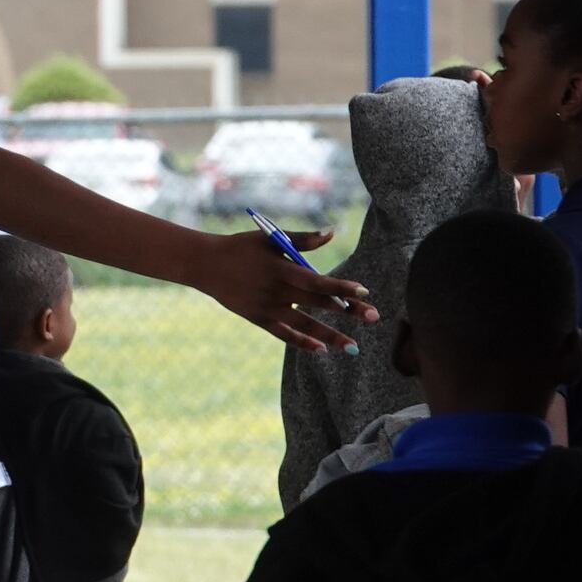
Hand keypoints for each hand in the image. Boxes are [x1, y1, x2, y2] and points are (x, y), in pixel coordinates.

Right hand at [197, 228, 374, 352]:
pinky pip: (284, 334)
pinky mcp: (258, 318)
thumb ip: (303, 239)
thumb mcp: (271, 238)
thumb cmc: (242, 247)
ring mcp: (267, 308)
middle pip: (319, 303)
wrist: (206, 264)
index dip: (342, 287)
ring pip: (305, 325)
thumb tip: (332, 232)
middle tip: (374, 316)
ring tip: (353, 346)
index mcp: (282, 269)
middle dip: (349, 311)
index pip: (318, 281)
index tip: (364, 292)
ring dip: (331, 336)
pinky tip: (321, 350)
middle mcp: (277, 291)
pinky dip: (302, 342)